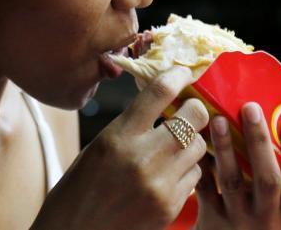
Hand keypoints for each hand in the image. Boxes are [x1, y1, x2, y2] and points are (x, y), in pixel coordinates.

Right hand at [31, 66, 209, 229]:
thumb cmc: (80, 188)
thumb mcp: (99, 146)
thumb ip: (131, 124)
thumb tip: (162, 100)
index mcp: (119, 136)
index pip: (160, 92)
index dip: (177, 75)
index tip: (184, 72)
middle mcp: (143, 158)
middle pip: (194, 117)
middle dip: (195, 109)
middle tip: (188, 110)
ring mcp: (161, 185)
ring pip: (200, 147)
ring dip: (191, 142)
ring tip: (174, 147)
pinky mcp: (171, 207)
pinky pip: (195, 177)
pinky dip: (186, 171)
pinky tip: (169, 174)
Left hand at [195, 103, 280, 229]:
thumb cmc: (261, 218)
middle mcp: (267, 219)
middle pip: (268, 179)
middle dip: (259, 141)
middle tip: (250, 107)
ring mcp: (238, 221)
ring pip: (232, 182)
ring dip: (225, 148)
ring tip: (218, 119)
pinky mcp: (210, 221)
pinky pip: (204, 189)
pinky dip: (201, 163)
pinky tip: (196, 139)